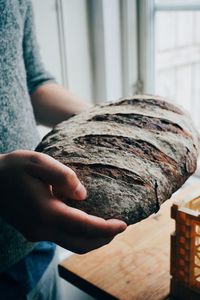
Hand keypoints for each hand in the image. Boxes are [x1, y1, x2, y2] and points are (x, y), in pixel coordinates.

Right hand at [0, 150, 126, 252]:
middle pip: (80, 243)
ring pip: (72, 244)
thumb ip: (63, 176)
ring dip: (92, 239)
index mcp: (46, 211)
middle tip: (119, 227)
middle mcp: (41, 228)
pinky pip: (62, 238)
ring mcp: (36, 233)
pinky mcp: (34, 231)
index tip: (123, 225)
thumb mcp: (39, 162)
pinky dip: (80, 235)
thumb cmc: (14, 168)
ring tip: (107, 227)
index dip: (106, 228)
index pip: (84, 227)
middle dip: (103, 238)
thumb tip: (83, 195)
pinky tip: (86, 223)